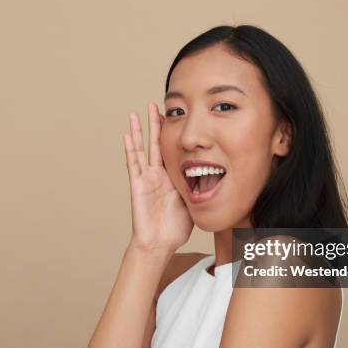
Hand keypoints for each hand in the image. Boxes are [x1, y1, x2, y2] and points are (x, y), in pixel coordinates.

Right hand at [123, 103, 193, 252]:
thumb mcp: (193, 202)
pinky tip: (128, 134)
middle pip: (157, 143)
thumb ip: (200, 189)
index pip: (173, 149)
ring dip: (140, 131)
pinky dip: (130, 148)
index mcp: (172, 177)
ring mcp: (146, 178)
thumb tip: (219, 180)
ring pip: (143, 149)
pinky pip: (133, 163)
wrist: (160, 243)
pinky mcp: (138, 185)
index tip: (176, 115)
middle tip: (156, 104)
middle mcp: (158, 174)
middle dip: (157, 124)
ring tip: (138, 112)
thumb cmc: (175, 228)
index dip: (173, 133)